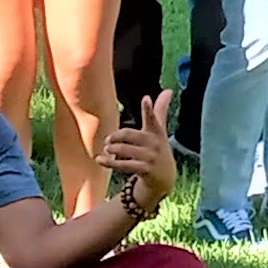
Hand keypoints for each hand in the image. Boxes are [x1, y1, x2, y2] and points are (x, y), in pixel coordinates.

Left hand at [104, 96, 177, 221]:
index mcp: (157, 131)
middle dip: (116, 136)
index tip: (145, 98)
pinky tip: (99, 159)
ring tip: (107, 149)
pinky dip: (109, 162)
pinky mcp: (145, 170)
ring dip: (112, 149)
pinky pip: (122, 165)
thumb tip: (168, 90)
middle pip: (129, 134)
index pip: (153, 118)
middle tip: (108, 140)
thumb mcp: (160, 130)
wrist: (165, 177)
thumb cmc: (158, 148)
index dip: (148, 109)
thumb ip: (160, 110)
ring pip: (124, 150)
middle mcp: (155, 143)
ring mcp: (150, 157)